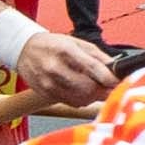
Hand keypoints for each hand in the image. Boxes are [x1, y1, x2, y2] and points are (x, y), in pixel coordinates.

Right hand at [0, 22, 122, 107]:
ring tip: (95, 88)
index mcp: (66, 51)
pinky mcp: (45, 93)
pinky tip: (81, 90)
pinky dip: (81, 99)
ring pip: (80, 98)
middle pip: (88, 88)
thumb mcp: (77, 42)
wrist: (25, 49)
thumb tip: (116, 68)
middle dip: (102, 90)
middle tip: (109, 87)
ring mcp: (49, 83)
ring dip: (93, 96)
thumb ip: (98, 56)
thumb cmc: (53, 45)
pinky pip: (71, 102)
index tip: (119, 83)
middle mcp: (56, 68)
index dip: (109, 79)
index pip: (93, 68)